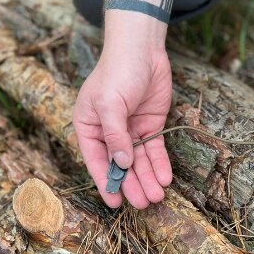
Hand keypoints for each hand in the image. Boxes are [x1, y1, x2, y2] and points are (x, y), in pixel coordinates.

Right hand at [72, 11, 172, 208]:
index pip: (96, 160)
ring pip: (139, 161)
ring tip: (156, 197)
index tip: (115, 202)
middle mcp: (108, 132)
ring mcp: (130, 130)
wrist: (142, 49)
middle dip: (132, 185)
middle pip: (120, 165)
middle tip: (144, 204)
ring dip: (148, 179)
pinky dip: (160, 164)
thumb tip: (121, 164)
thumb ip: (115, 135)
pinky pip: (154, 149)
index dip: (106, 182)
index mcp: (89, 126)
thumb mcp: (110, 103)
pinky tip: (165, 178)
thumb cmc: (117, 71)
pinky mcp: (150, 125)